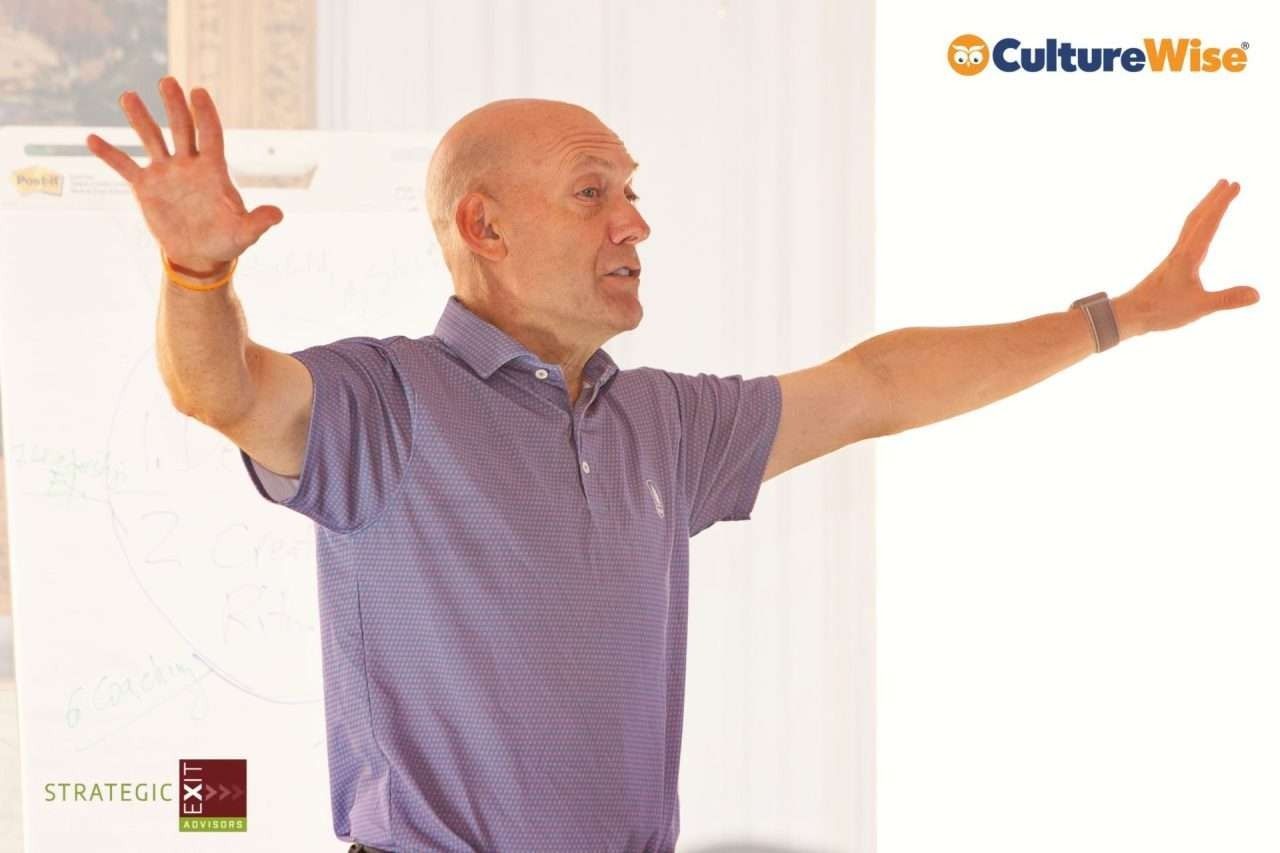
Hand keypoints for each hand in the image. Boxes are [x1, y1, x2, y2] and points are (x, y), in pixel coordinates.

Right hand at [85, 77, 282, 274]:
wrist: (199, 254)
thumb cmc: (226, 240)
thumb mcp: (244, 234)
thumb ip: (258, 222)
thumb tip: (278, 214)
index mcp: (213, 170)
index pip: (210, 135)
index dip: (206, 114)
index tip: (199, 91)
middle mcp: (188, 164)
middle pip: (181, 128)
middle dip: (175, 105)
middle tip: (167, 80)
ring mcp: (165, 172)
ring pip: (152, 139)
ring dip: (140, 119)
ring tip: (128, 96)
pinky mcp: (145, 186)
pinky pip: (125, 166)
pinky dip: (110, 154)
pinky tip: (92, 139)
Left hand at [1119, 179, 1258, 334]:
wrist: (1130, 314)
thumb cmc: (1161, 310)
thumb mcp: (1199, 307)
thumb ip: (1227, 299)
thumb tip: (1257, 294)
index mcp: (1188, 256)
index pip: (1209, 223)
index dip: (1222, 203)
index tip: (1235, 185)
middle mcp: (1181, 251)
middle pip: (1198, 217)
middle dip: (1214, 198)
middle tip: (1228, 182)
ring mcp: (1174, 257)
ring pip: (1191, 225)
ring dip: (1204, 209)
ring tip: (1215, 197)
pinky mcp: (1171, 265)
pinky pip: (1187, 236)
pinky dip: (1197, 225)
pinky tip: (1199, 232)